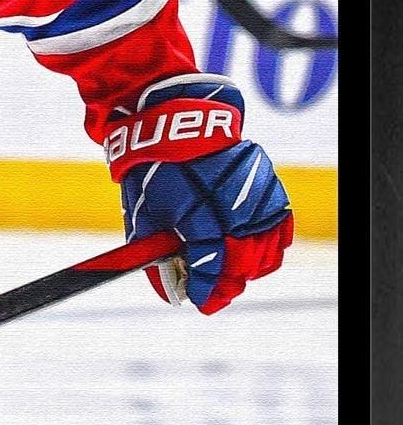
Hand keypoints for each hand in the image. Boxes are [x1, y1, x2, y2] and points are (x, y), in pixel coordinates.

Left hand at [108, 74, 292, 313]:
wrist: (177, 123)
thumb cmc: (155, 171)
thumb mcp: (144, 215)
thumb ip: (157, 257)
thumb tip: (172, 294)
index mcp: (197, 212)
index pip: (209, 264)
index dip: (205, 289)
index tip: (199, 301)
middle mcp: (231, 204)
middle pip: (241, 261)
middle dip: (227, 283)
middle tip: (213, 294)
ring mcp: (253, 193)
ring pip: (267, 248)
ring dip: (250, 268)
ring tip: (233, 276)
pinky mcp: (267, 183)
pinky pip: (280, 224)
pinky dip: (271, 244)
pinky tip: (256, 255)